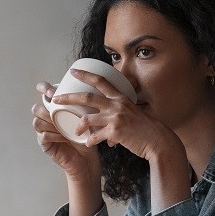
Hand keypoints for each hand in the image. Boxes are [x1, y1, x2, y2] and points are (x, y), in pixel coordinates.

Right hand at [32, 81, 100, 182]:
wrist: (88, 159)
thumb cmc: (89, 136)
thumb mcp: (89, 116)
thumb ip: (87, 103)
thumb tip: (95, 87)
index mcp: (56, 108)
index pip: (43, 92)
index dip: (43, 88)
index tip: (52, 90)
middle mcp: (47, 118)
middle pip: (36, 107)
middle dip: (45, 105)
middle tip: (56, 104)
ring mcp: (44, 132)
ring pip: (38, 121)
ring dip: (50, 121)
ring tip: (63, 124)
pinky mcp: (44, 145)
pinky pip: (43, 136)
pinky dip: (53, 135)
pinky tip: (64, 136)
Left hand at [54, 69, 183, 163]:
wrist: (158, 141)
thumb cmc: (146, 129)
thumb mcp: (134, 113)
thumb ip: (120, 111)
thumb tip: (109, 118)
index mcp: (120, 98)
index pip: (101, 81)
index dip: (86, 75)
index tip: (73, 71)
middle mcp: (117, 105)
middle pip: (87, 97)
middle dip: (69, 97)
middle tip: (56, 99)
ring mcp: (115, 118)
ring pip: (88, 119)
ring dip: (78, 126)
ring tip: (75, 132)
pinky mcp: (115, 132)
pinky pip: (96, 137)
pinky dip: (91, 141)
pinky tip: (89, 144)